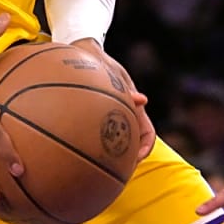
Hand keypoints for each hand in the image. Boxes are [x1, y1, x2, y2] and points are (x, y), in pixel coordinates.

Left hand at [71, 39, 155, 160]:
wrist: (83, 52)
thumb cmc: (100, 62)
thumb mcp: (113, 72)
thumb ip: (126, 89)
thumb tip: (142, 100)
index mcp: (133, 107)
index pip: (147, 134)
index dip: (145, 148)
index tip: (136, 158)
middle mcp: (124, 114)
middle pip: (131, 143)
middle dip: (126, 159)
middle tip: (115, 171)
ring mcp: (109, 115)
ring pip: (114, 141)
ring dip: (109, 155)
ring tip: (96, 167)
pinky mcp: (94, 115)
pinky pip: (95, 134)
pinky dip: (90, 144)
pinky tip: (76, 151)